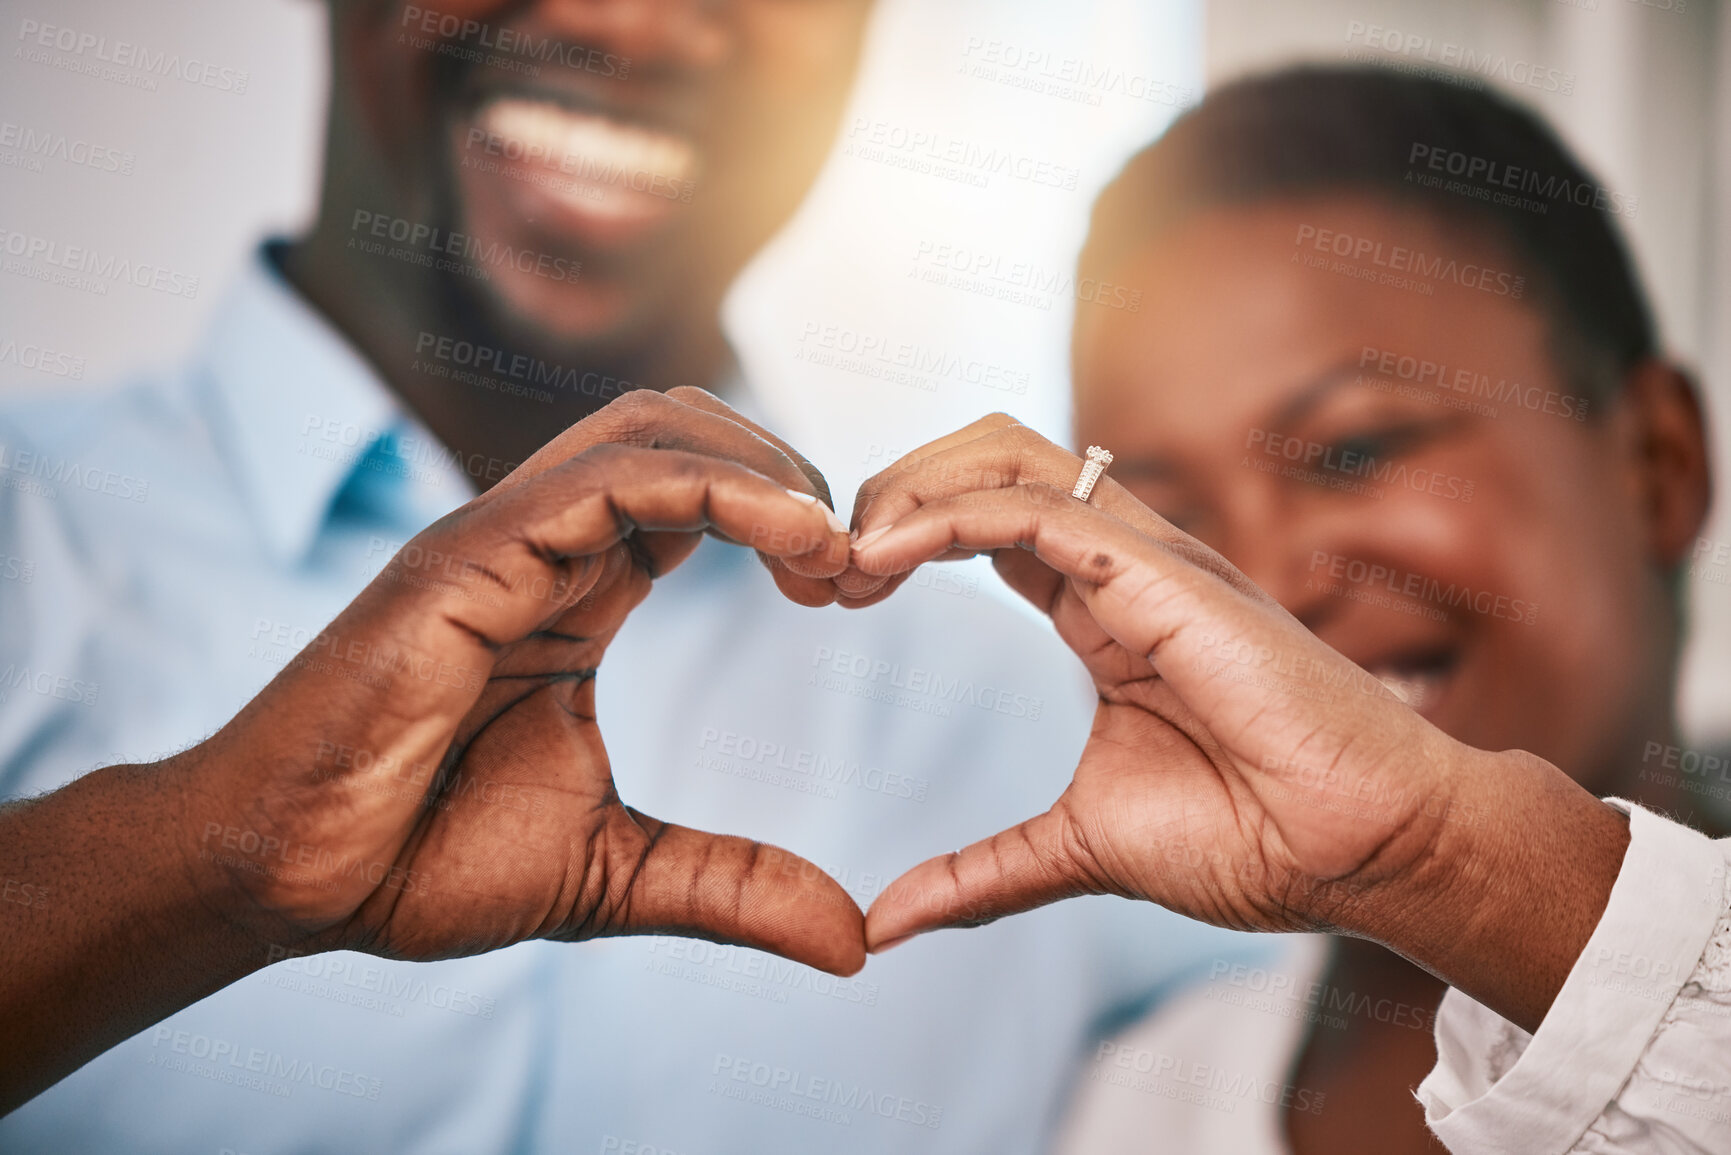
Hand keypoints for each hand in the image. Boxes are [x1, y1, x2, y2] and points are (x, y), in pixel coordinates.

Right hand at [177, 387, 863, 972]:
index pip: (696, 496)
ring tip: (831, 546)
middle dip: (788, 473)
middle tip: (854, 564)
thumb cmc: (422, 862)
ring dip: (762, 465)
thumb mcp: (616, 874)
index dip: (786, 519)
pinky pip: (608, 478)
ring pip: (653, 427)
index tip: (851, 587)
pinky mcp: (466, 555)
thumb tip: (855, 943)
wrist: (292, 881)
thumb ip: (734, 887)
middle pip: (685, 430)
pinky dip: (715, 488)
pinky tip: (790, 541)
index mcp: (574, 593)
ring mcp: (501, 539)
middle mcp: (542, 546)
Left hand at [845, 416, 1626, 1027]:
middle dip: (888, 492)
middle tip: (820, 574)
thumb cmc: (1252, 840)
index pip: (983, 518)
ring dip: (905, 489)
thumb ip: (980, 873)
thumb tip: (884, 921)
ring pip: (1005, 454)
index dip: (897, 537)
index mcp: (1100, 607)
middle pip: (983, 460)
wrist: (1361, 855)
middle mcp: (1120, 564)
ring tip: (843, 562)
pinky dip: (944, 516)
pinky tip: (880, 559)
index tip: (829, 597)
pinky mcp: (1164, 572)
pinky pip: (1035, 506)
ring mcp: (1145, 558)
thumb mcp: (1077, 848)